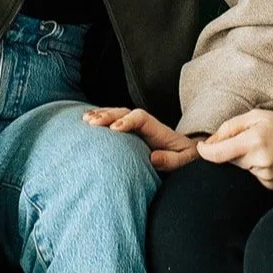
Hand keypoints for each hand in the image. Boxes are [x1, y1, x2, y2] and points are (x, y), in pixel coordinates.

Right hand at [83, 106, 199, 171]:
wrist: (187, 152)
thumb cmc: (185, 157)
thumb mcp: (185, 160)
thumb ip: (171, 160)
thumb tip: (153, 157)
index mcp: (157, 128)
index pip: (140, 118)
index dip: (127, 121)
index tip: (114, 130)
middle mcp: (144, 124)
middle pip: (124, 112)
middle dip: (108, 116)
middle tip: (92, 122)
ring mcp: (136, 126)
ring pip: (117, 114)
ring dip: (101, 115)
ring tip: (85, 120)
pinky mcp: (129, 132)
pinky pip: (114, 121)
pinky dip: (100, 119)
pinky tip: (86, 120)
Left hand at [197, 110, 272, 190]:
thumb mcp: (257, 116)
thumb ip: (230, 127)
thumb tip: (209, 143)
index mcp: (254, 141)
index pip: (219, 153)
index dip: (205, 152)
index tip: (200, 149)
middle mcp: (261, 162)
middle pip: (231, 160)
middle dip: (232, 151)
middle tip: (250, 140)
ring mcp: (268, 178)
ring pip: (244, 169)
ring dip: (247, 160)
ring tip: (266, 149)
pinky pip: (256, 178)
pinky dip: (258, 169)